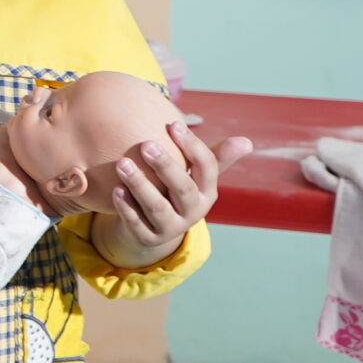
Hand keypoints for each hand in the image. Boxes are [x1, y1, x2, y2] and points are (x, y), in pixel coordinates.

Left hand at [92, 120, 253, 267]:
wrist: (152, 228)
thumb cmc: (174, 190)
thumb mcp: (194, 176)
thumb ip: (213, 157)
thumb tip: (247, 141)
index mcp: (207, 191)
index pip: (207, 168)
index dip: (192, 146)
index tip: (173, 124)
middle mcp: (193, 211)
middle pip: (182, 188)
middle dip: (166, 166)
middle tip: (146, 144)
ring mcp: (171, 227)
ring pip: (157, 207)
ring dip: (140, 185)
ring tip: (122, 164)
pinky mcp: (149, 238)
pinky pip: (137, 224)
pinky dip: (126, 208)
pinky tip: (115, 190)